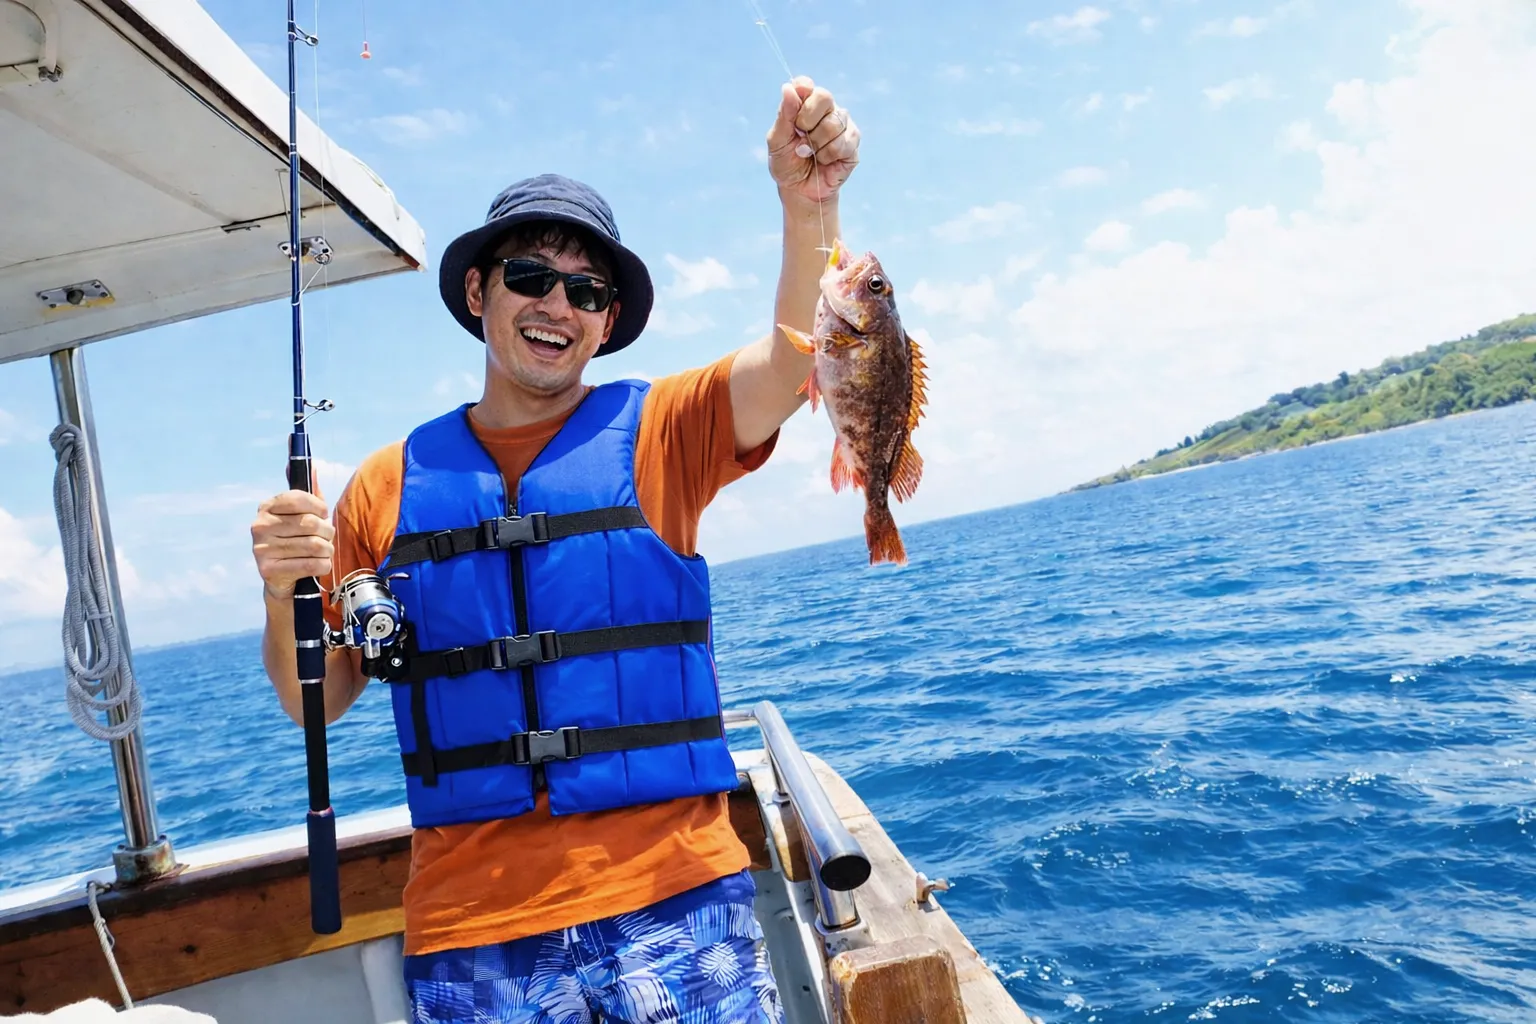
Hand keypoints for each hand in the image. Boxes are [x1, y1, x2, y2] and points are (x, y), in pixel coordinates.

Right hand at [251, 490, 333, 598]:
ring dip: (327, 550)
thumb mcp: (301, 514)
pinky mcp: (269, 570)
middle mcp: (259, 526)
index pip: (299, 498)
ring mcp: (261, 549)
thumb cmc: (295, 539)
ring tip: (324, 552)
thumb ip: (309, 492)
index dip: (319, 507)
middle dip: (327, 532)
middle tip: (326, 538)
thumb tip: (314, 467)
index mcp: (266, 507)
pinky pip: (312, 565)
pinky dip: (324, 565)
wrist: (281, 577)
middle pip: (311, 524)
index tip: (323, 514)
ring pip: (315, 545)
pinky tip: (319, 565)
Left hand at [766, 76, 859, 205]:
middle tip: (800, 136)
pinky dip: (827, 156)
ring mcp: (842, 124)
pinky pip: (842, 143)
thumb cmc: (787, 163)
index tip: (796, 103)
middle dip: (807, 120)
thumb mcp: (777, 141)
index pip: (805, 84)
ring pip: (833, 123)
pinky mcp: (853, 142)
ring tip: (811, 154)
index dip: (802, 90)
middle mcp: (826, 109)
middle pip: (824, 97)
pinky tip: (824, 161)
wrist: (800, 190)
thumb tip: (788, 88)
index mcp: (805, 104)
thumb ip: (784, 115)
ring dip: (816, 144)